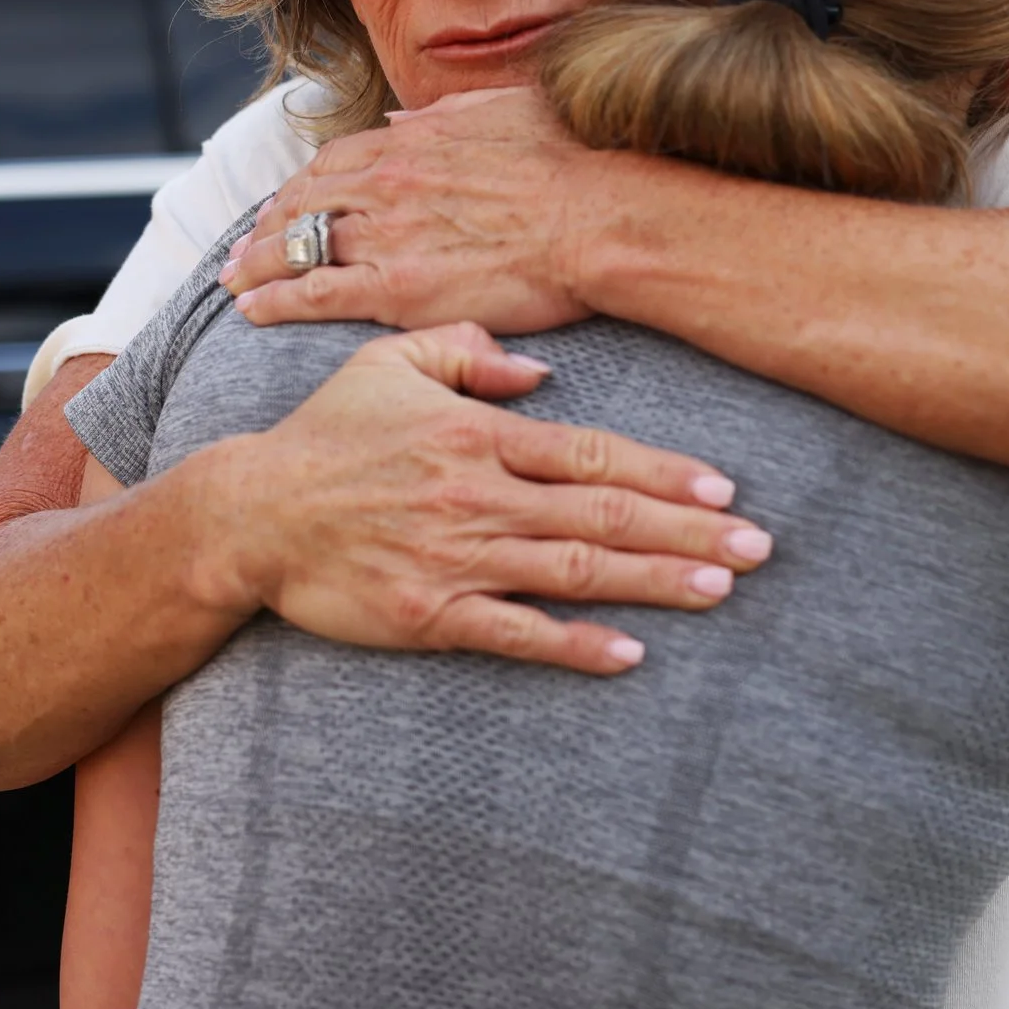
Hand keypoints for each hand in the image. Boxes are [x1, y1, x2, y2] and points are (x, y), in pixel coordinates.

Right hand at [188, 321, 771, 675]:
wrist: (248, 514)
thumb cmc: (326, 436)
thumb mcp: (392, 364)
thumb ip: (469, 354)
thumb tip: (542, 373)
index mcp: (477, 435)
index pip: (591, 454)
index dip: (664, 473)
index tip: (725, 490)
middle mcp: (478, 496)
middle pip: (602, 516)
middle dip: (689, 532)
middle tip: (760, 549)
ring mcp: (455, 559)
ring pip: (573, 572)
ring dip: (653, 583)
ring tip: (720, 590)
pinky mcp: (428, 616)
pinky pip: (515, 634)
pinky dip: (574, 645)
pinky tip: (629, 654)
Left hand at [220, 88, 606, 331]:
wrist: (604, 218)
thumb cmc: (577, 165)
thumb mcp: (506, 112)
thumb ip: (446, 118)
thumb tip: (403, 125)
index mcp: (414, 142)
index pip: (334, 163)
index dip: (303, 186)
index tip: (287, 203)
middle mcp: (387, 182)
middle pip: (302, 202)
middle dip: (267, 225)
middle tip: (245, 247)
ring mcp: (386, 233)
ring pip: (296, 245)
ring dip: (257, 262)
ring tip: (234, 281)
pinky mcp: (396, 287)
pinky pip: (313, 293)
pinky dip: (274, 299)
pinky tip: (251, 310)